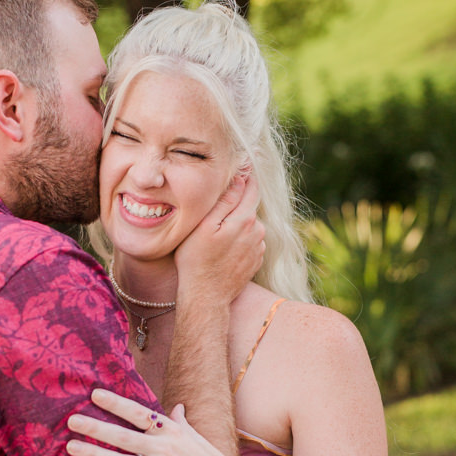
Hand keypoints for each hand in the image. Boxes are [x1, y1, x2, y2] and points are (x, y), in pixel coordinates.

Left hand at [66, 387, 247, 455]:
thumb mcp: (197, 438)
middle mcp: (163, 449)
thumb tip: (177, 407)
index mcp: (170, 432)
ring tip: (71, 447)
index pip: (139, 413)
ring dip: (94, 454)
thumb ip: (181, 422)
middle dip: (96, 427)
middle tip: (72, 419)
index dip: (116, 403)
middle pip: (123, 435)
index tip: (95, 394)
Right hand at [174, 172, 264, 303]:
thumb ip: (224, 201)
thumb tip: (239, 179)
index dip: (247, 172)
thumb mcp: (203, 227)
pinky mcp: (255, 260)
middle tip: (220, 195)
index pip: (251, 187)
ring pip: (248, 223)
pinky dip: (238, 237)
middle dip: (238, 198)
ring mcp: (258, 247)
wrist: (205, 297)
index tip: (246, 158)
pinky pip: (248, 240)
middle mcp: (257, 232)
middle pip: (249, 205)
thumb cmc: (196, 261)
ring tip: (215, 228)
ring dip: (236, 221)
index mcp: (245, 219)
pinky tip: (222, 246)